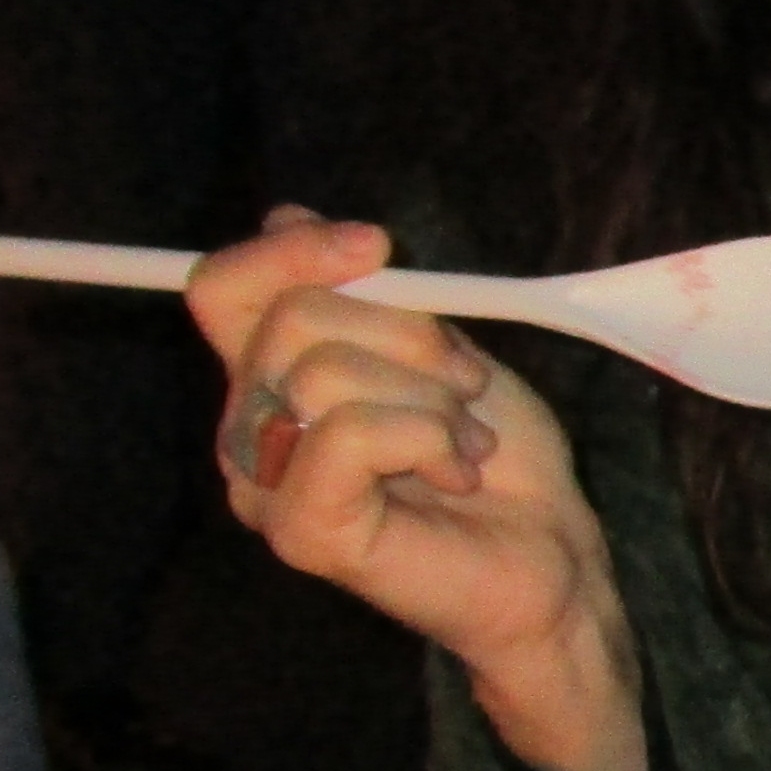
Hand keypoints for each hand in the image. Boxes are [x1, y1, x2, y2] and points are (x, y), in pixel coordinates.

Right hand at [188, 211, 647, 770]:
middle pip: (290, 318)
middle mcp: (249, 431)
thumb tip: (285, 217)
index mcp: (268, 377)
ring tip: (465, 440)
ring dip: (429, 396)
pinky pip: (346, 435)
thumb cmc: (493, 454)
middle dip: (407, 334)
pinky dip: (424, 437)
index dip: (291, 252)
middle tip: (463, 386)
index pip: (222, 289)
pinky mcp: (302, 534)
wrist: (549, 553)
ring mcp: (266, 488)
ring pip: (323, 373)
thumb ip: (360, 296)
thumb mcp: (434, 347)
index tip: (379, 247)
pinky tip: (455, 472)